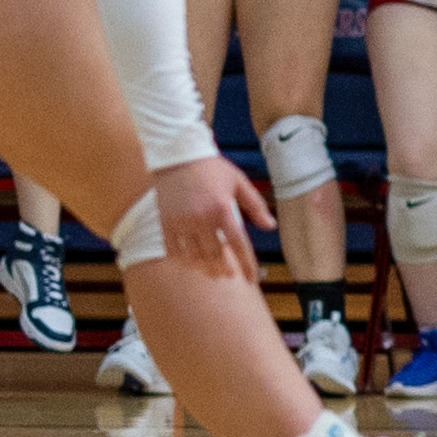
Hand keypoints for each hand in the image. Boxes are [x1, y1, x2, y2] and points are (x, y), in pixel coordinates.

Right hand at [144, 155, 275, 282]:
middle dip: (224, 269)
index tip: (252, 280)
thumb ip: (255, 205)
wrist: (178, 156)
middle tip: (229, 275)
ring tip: (212, 272)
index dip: (246, 265)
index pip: (238, 245)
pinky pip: (173, 251)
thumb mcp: (239, 182)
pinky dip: (183, 260)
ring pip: (194, 257)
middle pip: (215, 256)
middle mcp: (201, 218)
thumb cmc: (212, 168)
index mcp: (223, 209)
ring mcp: (181, 222)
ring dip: (205, 268)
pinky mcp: (166, 223)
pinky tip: (191, 262)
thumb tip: (271, 226)